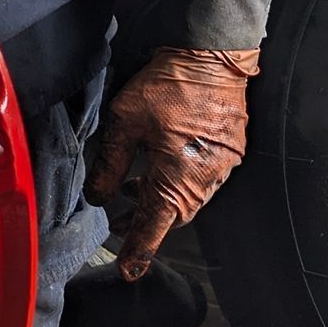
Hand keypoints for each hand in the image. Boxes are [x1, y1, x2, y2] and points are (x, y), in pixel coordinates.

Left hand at [86, 43, 257, 277]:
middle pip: (173, 214)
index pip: (155, 225)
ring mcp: (221, 166)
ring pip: (187, 197)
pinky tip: (156, 169)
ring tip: (130, 195)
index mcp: (179, 177)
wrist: (213, 55)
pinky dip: (176, 182)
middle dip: (145, 224)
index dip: (138, 249)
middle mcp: (205, 179)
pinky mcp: (228, 150)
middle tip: (118, 228)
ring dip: (159, 201)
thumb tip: (99, 196)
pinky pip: (201, 178)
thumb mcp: (126, 123)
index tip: (128, 271)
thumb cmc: (169, 85)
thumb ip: (110, 164)